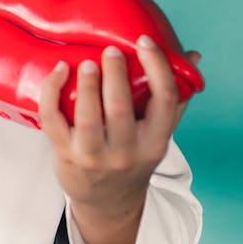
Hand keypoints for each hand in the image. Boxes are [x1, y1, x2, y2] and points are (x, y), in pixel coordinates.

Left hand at [38, 39, 201, 243]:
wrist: (108, 202)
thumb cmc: (134, 157)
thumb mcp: (159, 133)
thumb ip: (174, 96)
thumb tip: (191, 55)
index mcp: (155, 141)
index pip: (165, 100)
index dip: (157, 67)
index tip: (145, 41)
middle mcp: (126, 151)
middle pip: (121, 109)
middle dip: (116, 75)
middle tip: (111, 50)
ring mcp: (94, 156)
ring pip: (88, 118)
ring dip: (86, 85)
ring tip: (86, 62)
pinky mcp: (66, 154)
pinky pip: (52, 120)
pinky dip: (51, 93)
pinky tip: (58, 71)